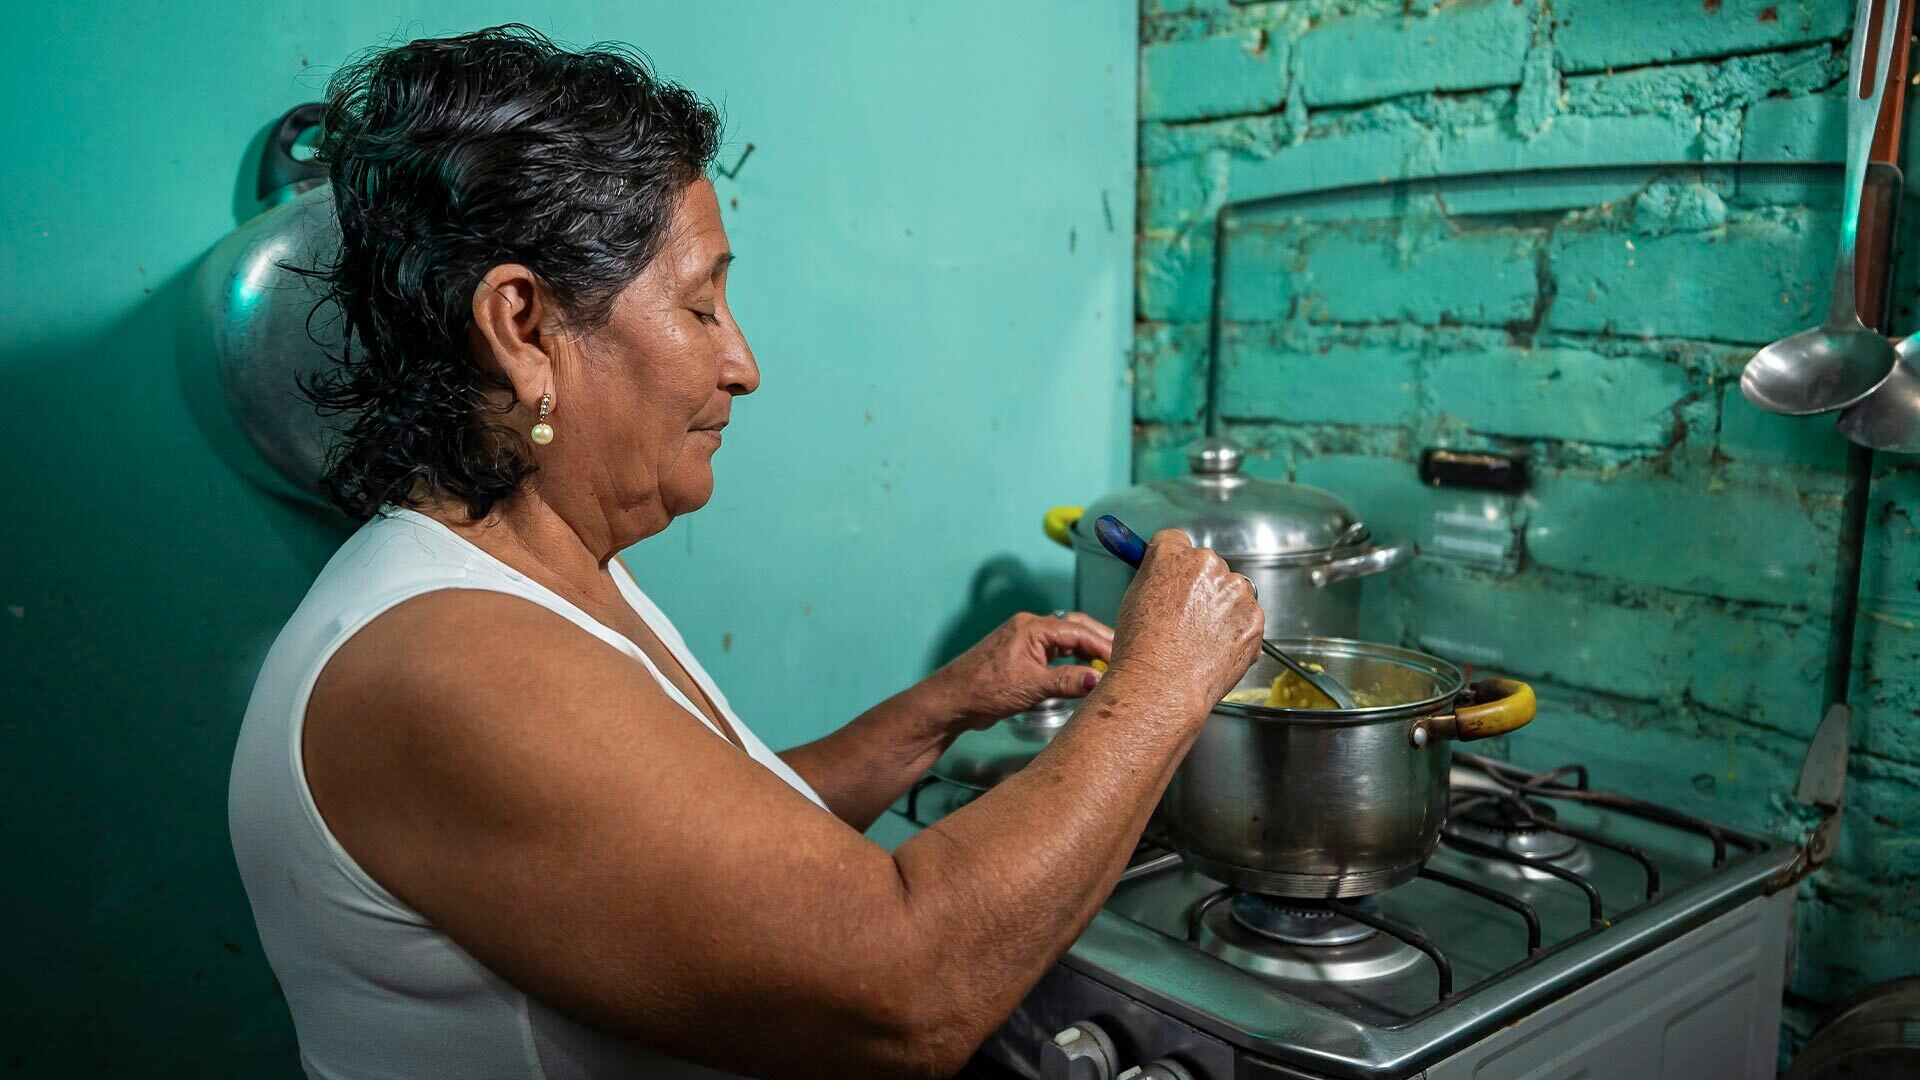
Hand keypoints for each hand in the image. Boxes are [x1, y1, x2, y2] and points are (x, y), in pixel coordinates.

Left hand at [923, 612, 1114, 729]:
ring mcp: (1025, 640)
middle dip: (1100, 641)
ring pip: (1066, 639)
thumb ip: (1067, 681)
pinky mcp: (1022, 654)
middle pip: (1075, 627)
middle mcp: (1030, 627)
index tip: (1124, 658)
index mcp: (1033, 627)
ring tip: (1109, 665)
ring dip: (1087, 650)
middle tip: (1125, 657)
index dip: (1104, 644)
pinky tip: (1084, 670)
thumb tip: (1098, 680)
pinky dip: (1072, 658)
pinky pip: (1055, 650)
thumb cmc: (984, 689)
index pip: (1079, 630)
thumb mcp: (1032, 687)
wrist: (951, 700)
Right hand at [1107, 530, 1262, 714]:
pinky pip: (1247, 616)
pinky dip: (1236, 630)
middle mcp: (1207, 565)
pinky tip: (1214, 649)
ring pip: (1230, 591)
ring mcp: (1235, 591)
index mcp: (1172, 554)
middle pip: (1207, 566)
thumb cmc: (1141, 650)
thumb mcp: (1133, 599)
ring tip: (1198, 639)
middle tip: (1183, 618)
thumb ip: (1153, 575)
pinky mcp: (1254, 617)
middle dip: (1199, 586)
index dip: (1172, 562)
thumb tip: (1161, 569)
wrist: (1163, 686)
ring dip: (1221, 607)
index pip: (1176, 541)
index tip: (1172, 575)